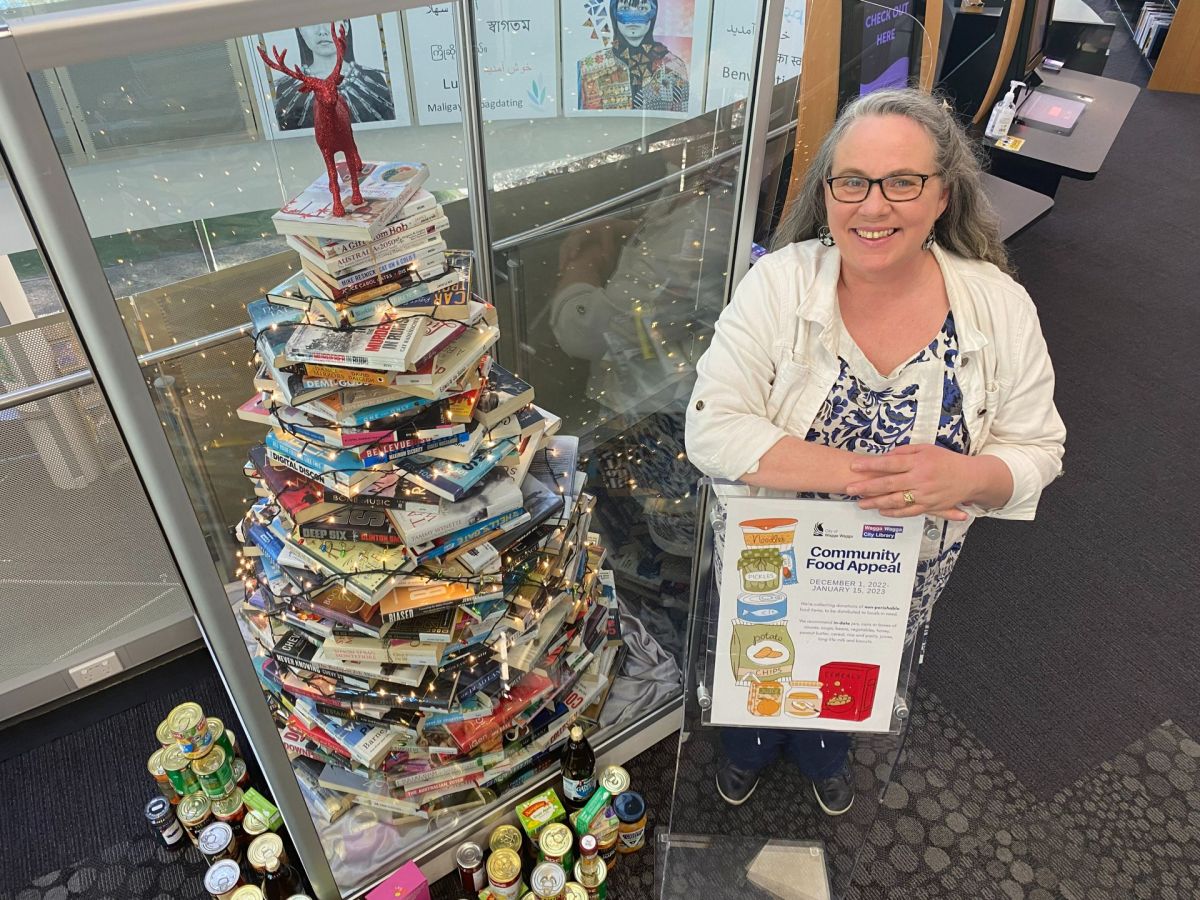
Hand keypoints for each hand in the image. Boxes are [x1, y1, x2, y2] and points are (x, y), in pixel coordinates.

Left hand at [844, 444, 975, 521]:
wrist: (970, 477)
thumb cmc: (947, 460)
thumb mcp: (926, 449)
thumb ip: (905, 452)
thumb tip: (886, 457)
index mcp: (919, 462)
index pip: (889, 464)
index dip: (870, 465)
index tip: (854, 466)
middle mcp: (920, 479)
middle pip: (888, 484)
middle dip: (866, 487)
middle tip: (849, 489)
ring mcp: (924, 495)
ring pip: (895, 500)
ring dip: (876, 502)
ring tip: (860, 503)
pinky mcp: (929, 506)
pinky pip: (908, 511)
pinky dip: (893, 513)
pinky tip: (881, 511)